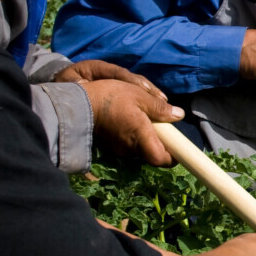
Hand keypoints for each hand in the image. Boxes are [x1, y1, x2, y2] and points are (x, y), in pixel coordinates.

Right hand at [54, 60, 181, 164]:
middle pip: (151, 153)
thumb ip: (160, 108)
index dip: (173, 157)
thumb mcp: (139, 95)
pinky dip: (133, 136)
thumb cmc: (111, 97)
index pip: (161, 159)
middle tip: (163, 126)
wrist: (76, 104)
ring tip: (144, 119)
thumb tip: (178, 115)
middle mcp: (130, 148)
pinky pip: (128, 145)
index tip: (179, 149)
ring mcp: (118, 149)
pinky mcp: (110, 146)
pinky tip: (130, 120)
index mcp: (140, 137)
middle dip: (160, 143)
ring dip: (145, 138)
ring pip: (140, 148)